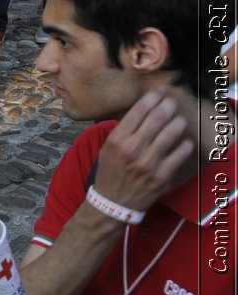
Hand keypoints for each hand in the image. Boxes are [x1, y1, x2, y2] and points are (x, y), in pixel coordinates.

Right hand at [93, 87, 194, 211]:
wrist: (114, 202)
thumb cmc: (111, 172)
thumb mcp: (108, 148)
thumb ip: (124, 131)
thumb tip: (144, 111)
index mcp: (117, 140)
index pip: (139, 111)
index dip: (153, 97)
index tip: (160, 92)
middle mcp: (132, 149)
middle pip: (157, 118)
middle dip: (168, 105)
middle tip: (173, 101)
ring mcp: (149, 162)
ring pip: (171, 133)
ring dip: (179, 122)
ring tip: (180, 120)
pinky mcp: (162, 175)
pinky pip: (180, 153)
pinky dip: (185, 144)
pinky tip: (184, 142)